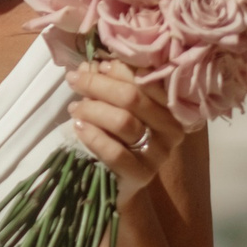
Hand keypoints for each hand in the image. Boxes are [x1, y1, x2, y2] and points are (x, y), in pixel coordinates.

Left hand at [65, 64, 185, 202]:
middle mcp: (172, 129)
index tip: (96, 65)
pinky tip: (79, 127)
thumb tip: (88, 65)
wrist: (120, 181)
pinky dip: (94, 136)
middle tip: (75, 80)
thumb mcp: (119, 108)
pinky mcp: (142, 175)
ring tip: (74, 107)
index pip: (147, 80)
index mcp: (172, 107)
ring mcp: (159, 154)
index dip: (120, 70)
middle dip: (99, 85)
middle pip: (132, 98)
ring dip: (93, 109)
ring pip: (123, 122)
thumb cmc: (119, 137)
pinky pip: (115, 152)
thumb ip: (110, 86)